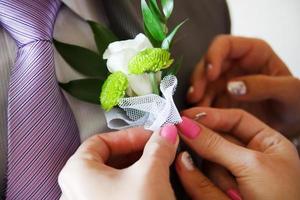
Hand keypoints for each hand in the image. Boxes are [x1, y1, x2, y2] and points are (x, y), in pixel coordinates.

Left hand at [58, 126, 177, 199]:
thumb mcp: (151, 174)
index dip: (130, 135)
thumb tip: (167, 133)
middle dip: (138, 151)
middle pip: (108, 158)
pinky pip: (115, 193)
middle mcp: (76, 190)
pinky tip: (152, 185)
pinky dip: (134, 184)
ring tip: (160, 165)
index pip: (102, 140)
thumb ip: (159, 148)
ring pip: (113, 176)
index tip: (153, 136)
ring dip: (138, 167)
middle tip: (159, 148)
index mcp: (77, 172)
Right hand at [176, 107, 299, 199]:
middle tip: (183, 134)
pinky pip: (204, 181)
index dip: (211, 116)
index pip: (236, 119)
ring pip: (209, 163)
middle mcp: (251, 157)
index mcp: (267, 143)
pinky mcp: (223, 192)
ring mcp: (236, 176)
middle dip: (206, 144)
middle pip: (218, 141)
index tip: (187, 116)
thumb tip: (188, 127)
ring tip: (232, 191)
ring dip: (213, 173)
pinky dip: (203, 184)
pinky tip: (218, 190)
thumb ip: (216, 144)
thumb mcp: (251, 165)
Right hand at [187, 35, 299, 136]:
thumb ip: (265, 86)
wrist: (293, 122)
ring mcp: (226, 82)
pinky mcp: (221, 99)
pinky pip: (205, 100)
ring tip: (196, 110)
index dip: (213, 56)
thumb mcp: (290, 91)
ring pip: (203, 83)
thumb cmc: (296, 101)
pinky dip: (200, 108)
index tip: (211, 74)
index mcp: (253, 53)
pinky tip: (200, 117)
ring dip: (197, 95)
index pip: (225, 45)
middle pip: (208, 64)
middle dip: (199, 80)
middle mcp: (235, 65)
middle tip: (195, 96)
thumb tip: (233, 86)